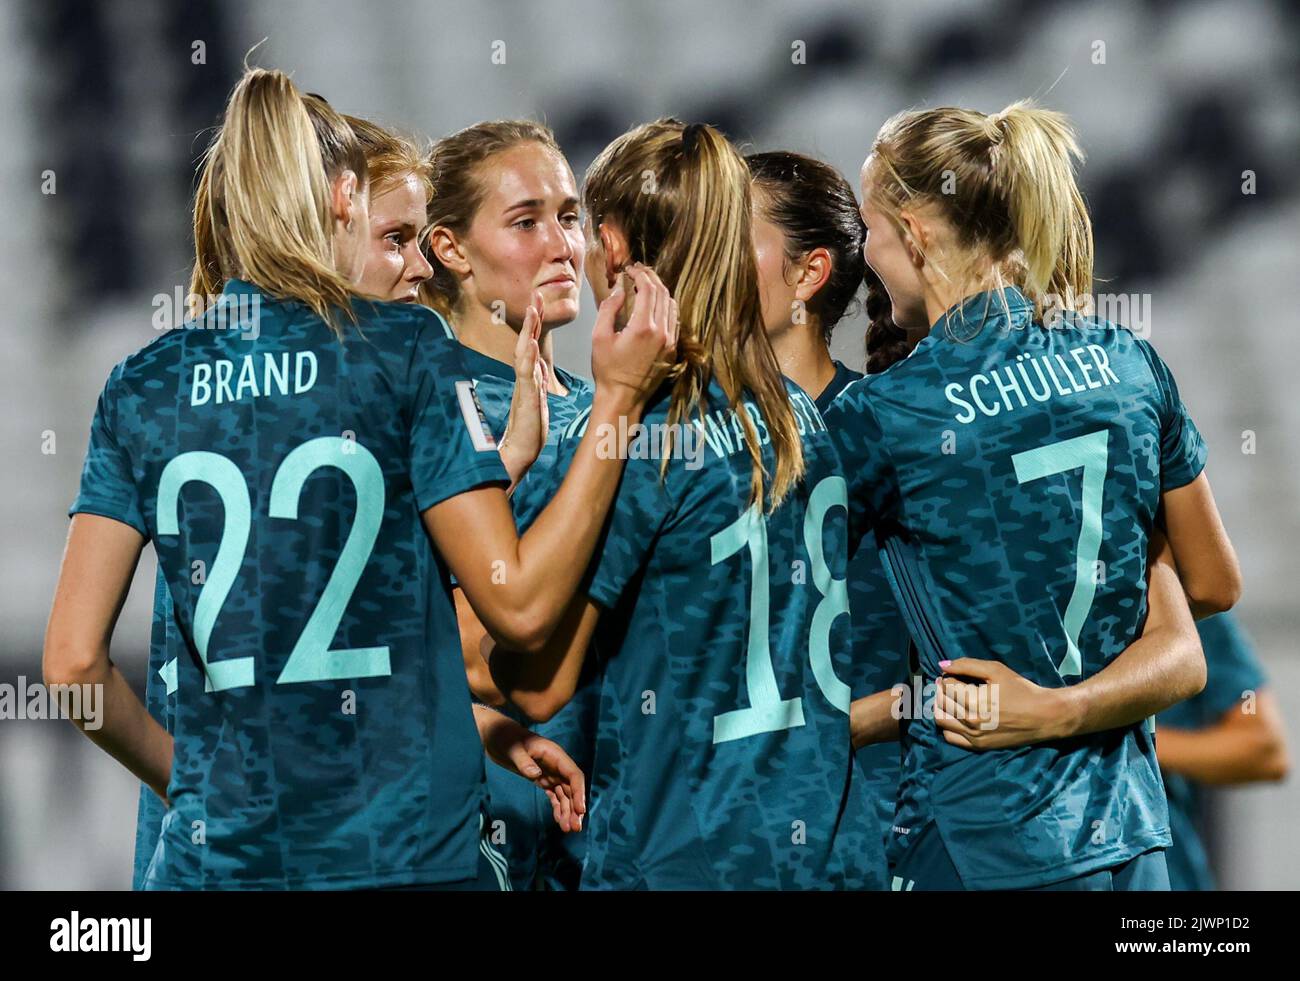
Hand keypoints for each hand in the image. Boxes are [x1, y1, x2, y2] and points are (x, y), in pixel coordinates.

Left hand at [478, 707, 586, 831]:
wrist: (495, 734)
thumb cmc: (504, 736)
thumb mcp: (513, 748)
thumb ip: (524, 761)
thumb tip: (537, 775)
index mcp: (554, 754)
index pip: (573, 775)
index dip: (579, 792)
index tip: (580, 810)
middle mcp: (556, 764)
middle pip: (571, 787)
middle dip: (574, 807)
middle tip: (575, 828)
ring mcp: (549, 772)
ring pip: (564, 794)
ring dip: (567, 811)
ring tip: (567, 829)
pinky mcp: (541, 778)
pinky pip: (554, 795)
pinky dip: (557, 807)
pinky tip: (558, 820)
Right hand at [498, 291, 549, 484]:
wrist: (519, 454)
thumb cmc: (529, 431)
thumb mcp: (537, 401)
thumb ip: (537, 383)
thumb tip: (539, 367)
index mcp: (529, 378)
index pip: (531, 345)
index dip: (534, 324)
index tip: (538, 303)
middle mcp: (524, 379)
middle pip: (526, 342)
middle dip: (531, 319)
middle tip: (535, 295)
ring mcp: (523, 387)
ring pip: (524, 353)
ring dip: (529, 331)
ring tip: (533, 311)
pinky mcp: (525, 399)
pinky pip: (526, 375)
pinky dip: (528, 358)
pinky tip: (530, 344)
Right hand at [590, 263, 677, 409]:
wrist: (623, 398)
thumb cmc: (607, 370)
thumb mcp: (599, 337)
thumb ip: (609, 309)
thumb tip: (620, 291)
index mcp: (643, 328)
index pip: (648, 289)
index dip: (640, 274)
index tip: (630, 269)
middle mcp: (662, 333)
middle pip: (663, 293)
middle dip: (651, 278)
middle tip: (639, 272)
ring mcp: (670, 342)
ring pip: (672, 305)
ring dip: (660, 291)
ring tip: (646, 286)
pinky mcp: (672, 350)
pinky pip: (674, 321)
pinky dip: (666, 307)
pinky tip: (655, 305)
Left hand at [934, 657, 1078, 750]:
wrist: (1044, 716)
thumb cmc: (1021, 690)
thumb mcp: (996, 670)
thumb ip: (967, 665)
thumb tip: (942, 664)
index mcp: (974, 700)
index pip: (947, 686)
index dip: (946, 677)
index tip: (952, 674)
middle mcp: (970, 720)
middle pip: (941, 702)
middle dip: (941, 690)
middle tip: (949, 684)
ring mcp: (973, 736)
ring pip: (941, 720)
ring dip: (941, 706)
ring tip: (950, 699)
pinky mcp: (978, 746)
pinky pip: (950, 738)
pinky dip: (948, 726)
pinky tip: (956, 717)